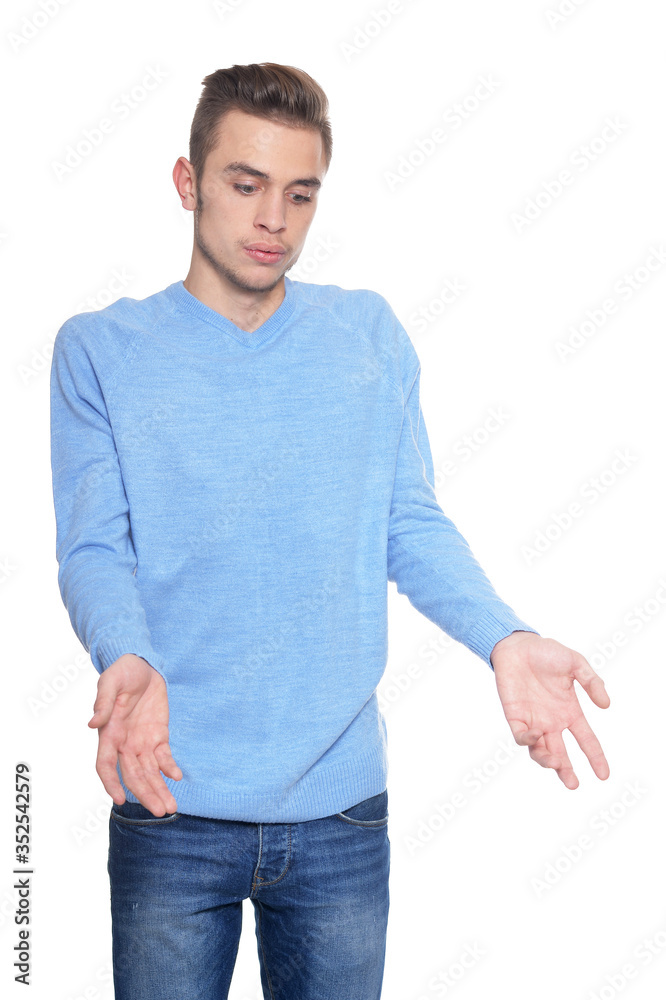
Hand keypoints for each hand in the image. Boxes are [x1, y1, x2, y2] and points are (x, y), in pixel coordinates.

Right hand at [88, 653, 181, 815]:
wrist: (142, 664)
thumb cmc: (122, 672)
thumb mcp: (111, 682)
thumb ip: (103, 702)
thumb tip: (92, 723)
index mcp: (109, 733)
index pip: (105, 765)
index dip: (111, 783)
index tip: (120, 800)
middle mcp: (124, 743)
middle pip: (133, 775)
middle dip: (146, 794)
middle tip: (160, 812)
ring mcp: (141, 741)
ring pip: (150, 772)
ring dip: (159, 789)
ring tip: (171, 808)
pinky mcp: (158, 735)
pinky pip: (164, 756)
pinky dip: (170, 767)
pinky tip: (177, 777)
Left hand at [490, 631, 609, 788]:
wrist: (517, 645)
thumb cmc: (546, 653)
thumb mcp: (576, 663)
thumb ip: (592, 682)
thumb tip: (606, 705)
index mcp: (570, 712)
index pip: (586, 740)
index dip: (596, 758)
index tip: (604, 775)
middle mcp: (552, 721)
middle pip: (561, 754)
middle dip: (566, 771)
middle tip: (573, 784)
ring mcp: (533, 721)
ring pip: (539, 751)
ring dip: (547, 760)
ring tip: (556, 763)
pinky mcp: (515, 716)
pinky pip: (520, 736)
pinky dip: (527, 740)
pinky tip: (535, 735)